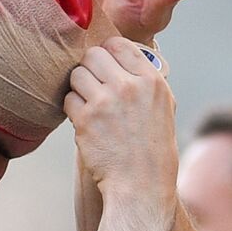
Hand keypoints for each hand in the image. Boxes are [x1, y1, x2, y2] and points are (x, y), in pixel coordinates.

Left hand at [65, 37, 179, 200]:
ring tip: (90, 105)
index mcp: (152, 81)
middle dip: (89, 69)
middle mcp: (129, 87)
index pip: (118, 45)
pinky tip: (85, 122)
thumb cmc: (153, 150)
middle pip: (93, 55)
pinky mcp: (86, 120)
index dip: (106, 52)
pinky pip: (68, 99)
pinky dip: (73, 109)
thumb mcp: (163, 108)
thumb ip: (144, 81)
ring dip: (79, 88)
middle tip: (92, 86)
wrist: (141, 186)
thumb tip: (120, 58)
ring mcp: (105, 103)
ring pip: (77, 75)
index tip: (104, 66)